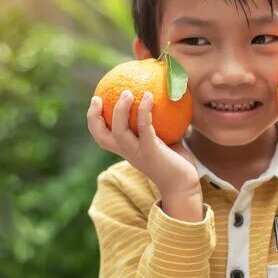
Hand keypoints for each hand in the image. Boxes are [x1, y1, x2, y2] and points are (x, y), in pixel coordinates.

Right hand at [87, 90, 202, 219]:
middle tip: (99, 97)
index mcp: (126, 149)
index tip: (96, 100)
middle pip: (101, 137)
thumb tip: (164, 96)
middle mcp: (127, 152)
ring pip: (119, 131)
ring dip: (120, 110)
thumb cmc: (175, 161)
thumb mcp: (164, 139)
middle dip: (94, 117)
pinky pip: (144, 128)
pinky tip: (149, 96)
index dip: (93, 120)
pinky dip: (144, 111)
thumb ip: (159, 122)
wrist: (184, 184)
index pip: (101, 137)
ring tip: (127, 93)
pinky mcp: (151, 151)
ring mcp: (138, 152)